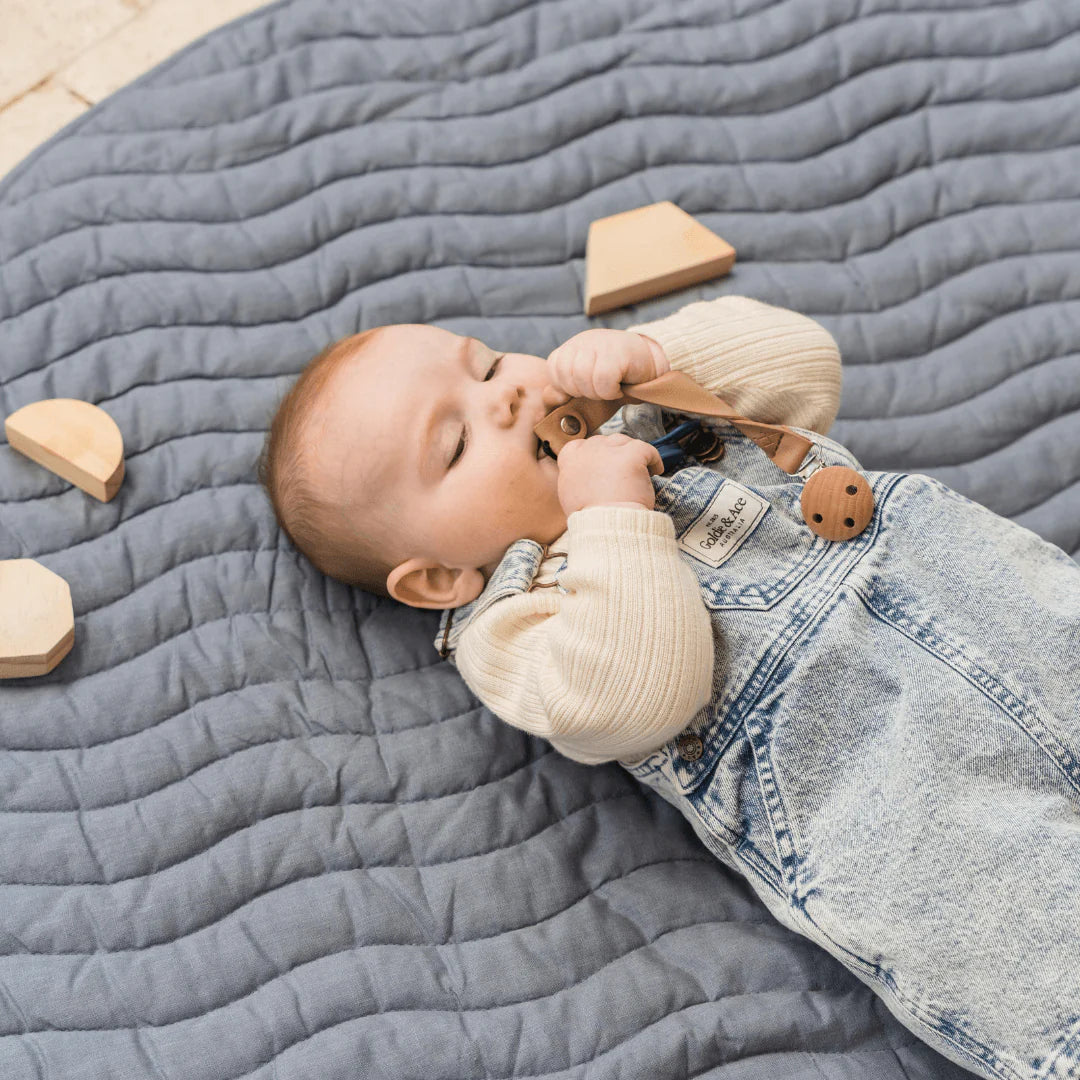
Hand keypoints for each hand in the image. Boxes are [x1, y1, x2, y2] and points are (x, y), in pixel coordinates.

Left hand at [545, 330, 668, 400]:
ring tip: (609, 389)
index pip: (554, 367)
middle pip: (567, 374)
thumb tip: (552, 396)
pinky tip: (619, 387)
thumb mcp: (585, 386)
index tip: (585, 388)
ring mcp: (601, 342)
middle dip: (583, 391)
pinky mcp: (619, 351)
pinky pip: (603, 379)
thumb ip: (564, 392)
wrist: (649, 367)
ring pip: (583, 376)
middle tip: (600, 390)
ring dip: (597, 393)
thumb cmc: (615, 379)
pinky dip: (610, 391)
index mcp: (573, 347)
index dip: (567, 386)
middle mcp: (584, 340)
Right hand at [556, 433, 663, 515]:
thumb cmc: (591, 518)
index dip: (595, 455)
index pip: (580, 446)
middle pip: (605, 442)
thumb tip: (587, 479)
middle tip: (623, 473)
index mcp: (570, 459)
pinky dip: (654, 460)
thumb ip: (576, 481)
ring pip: (624, 442)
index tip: (604, 466)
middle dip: (614, 455)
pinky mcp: (631, 454)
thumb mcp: (570, 497)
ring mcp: (610, 450)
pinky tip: (656, 471)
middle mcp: (588, 449)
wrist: (607, 526)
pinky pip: (648, 449)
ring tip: (638, 472)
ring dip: (631, 454)